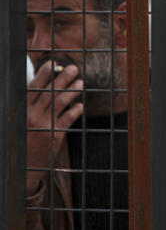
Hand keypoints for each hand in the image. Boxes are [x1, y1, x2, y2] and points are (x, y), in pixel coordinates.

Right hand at [26, 61, 83, 195]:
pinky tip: (80, 105)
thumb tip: (41, 86)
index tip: (54, 64)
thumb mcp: (20, 119)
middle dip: (62, 79)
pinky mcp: (53, 136)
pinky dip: (74, 111)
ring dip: (71, 91)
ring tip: (81, 83)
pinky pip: (66, 120)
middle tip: (74, 68)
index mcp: (20, 109)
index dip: (44, 75)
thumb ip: (29, 104)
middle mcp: (30, 115)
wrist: (22, 165)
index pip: (32, 87)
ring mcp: (42, 125)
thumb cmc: (22, 138)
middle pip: (48, 92)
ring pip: (58, 103)